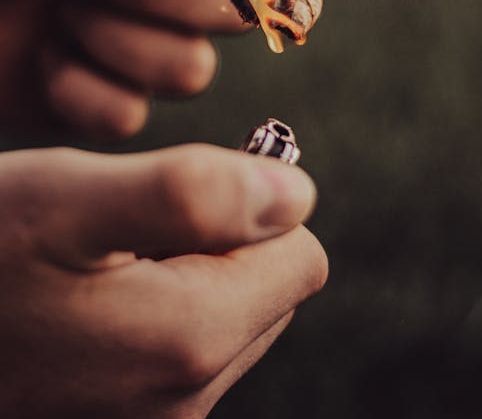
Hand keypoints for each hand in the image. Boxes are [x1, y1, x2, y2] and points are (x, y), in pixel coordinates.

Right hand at [0, 143, 326, 417]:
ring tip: (103, 261)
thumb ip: (193, 195)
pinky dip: (158, 304)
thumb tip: (296, 195)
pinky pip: (183, 343)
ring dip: (187, 270)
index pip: (300, 257)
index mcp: (190, 339)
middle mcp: (184, 399)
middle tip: (132, 224)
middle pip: (268, 289)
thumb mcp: (72, 199)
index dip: (253, 208)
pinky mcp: (124, 416)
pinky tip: (92, 296)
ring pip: (227, 313)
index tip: (180, 194)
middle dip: (221, 242)